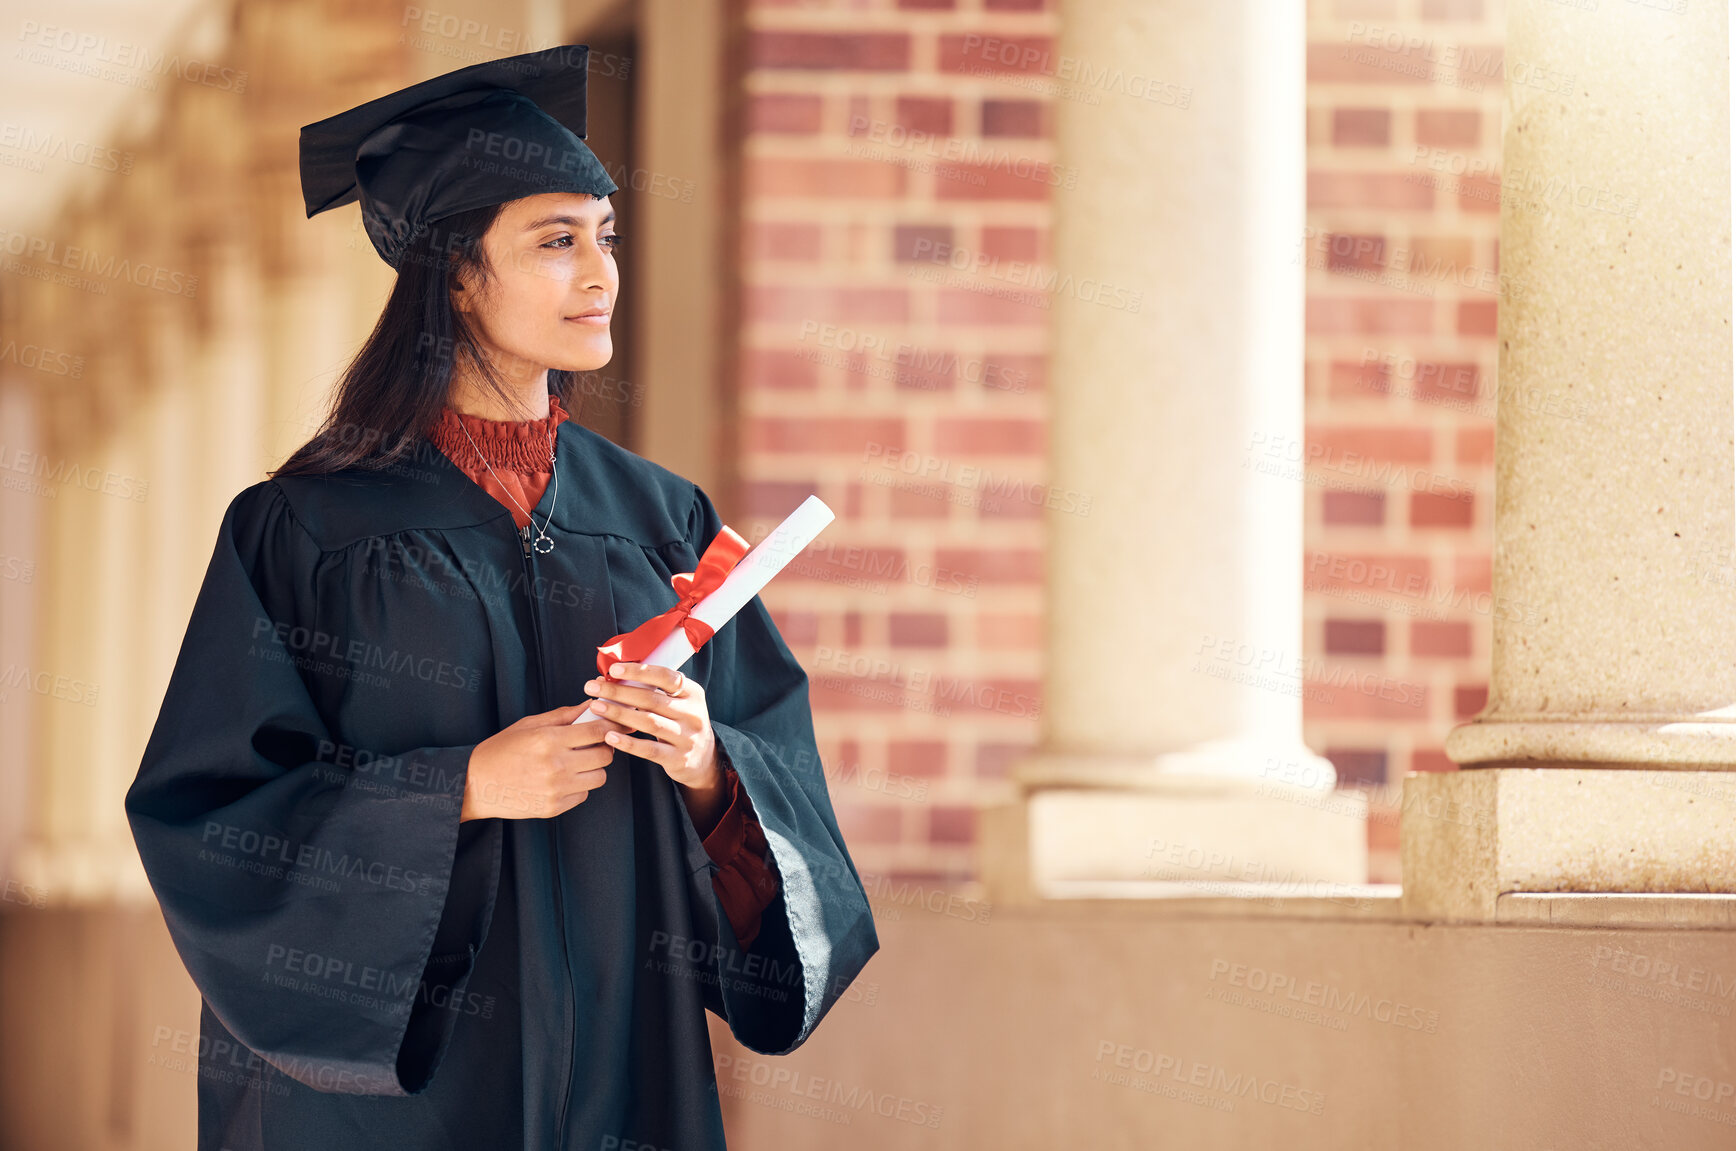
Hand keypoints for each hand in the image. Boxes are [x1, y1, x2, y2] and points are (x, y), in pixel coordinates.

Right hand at [460, 702, 631, 820]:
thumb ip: (564, 716)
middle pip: (605, 755)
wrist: (475, 784)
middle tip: (591, 744)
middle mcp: (556, 765)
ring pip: (599, 777)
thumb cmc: (502, 749)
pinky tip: (562, 779)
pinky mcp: (554, 808)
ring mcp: (556, 789)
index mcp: (550, 739)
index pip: (598, 731)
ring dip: (593, 768)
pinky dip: (579, 786)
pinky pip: (584, 795)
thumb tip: (591, 704)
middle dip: (603, 747)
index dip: (610, 725)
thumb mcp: (530, 725)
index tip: (614, 723)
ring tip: (576, 762)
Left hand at [581, 662, 725, 829]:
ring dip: (619, 714)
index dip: (639, 672)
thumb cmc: (680, 723)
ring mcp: (687, 737)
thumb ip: (654, 690)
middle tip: (593, 687)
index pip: (665, 677)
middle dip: (619, 692)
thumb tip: (613, 677)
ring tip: (596, 707)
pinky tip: (609, 737)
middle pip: (652, 699)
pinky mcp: (678, 759)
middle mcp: (693, 714)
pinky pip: (649, 749)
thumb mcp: (678, 703)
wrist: (704, 758)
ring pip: (649, 722)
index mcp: (692, 693)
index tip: (614, 669)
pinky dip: (628, 743)